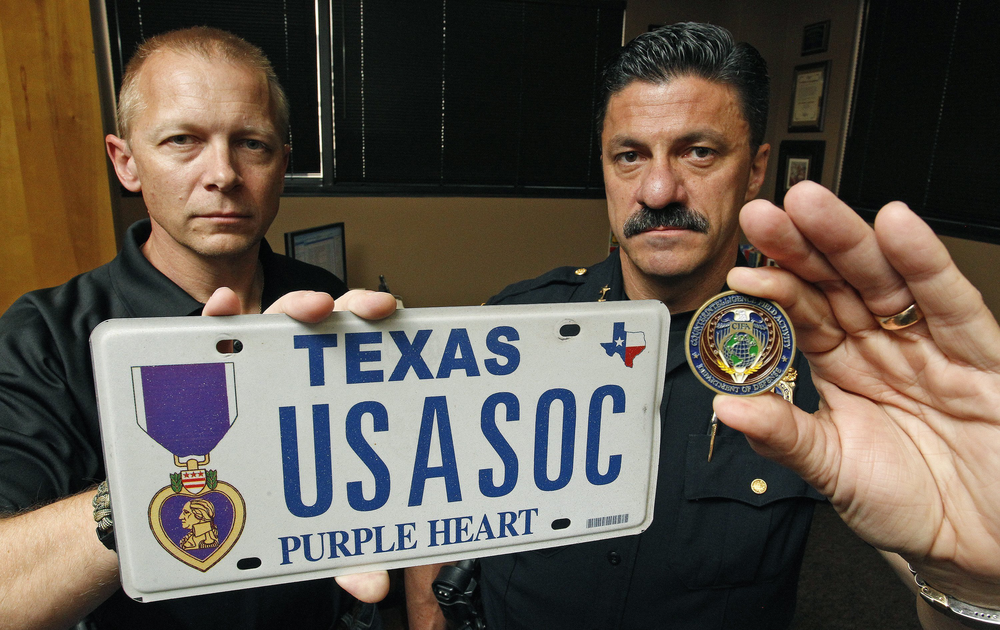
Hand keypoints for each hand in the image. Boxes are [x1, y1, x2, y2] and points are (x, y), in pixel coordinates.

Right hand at [203, 288, 394, 601]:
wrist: (201, 508)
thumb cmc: (272, 506)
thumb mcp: (312, 530)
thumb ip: (345, 552)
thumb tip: (374, 585)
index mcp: (334, 396)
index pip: (365, 354)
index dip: (386, 331)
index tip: (401, 319)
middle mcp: (298, 369)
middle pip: (332, 325)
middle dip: (355, 307)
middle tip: (373, 312)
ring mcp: (253, 364)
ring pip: (279, 321)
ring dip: (297, 305)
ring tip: (311, 310)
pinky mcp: (205, 371)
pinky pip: (208, 336)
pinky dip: (217, 317)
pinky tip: (222, 310)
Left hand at [718, 181, 999, 605]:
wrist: (974, 544)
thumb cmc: (905, 503)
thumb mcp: (833, 470)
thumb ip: (785, 436)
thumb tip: (727, 407)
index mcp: (843, 366)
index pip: (804, 314)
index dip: (776, 288)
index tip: (741, 271)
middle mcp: (883, 346)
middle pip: (838, 282)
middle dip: (802, 246)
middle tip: (766, 213)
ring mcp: (929, 345)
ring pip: (886, 280)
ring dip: (849, 240)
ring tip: (811, 205)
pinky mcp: (979, 356)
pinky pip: (951, 303)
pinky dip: (925, 264)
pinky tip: (896, 227)